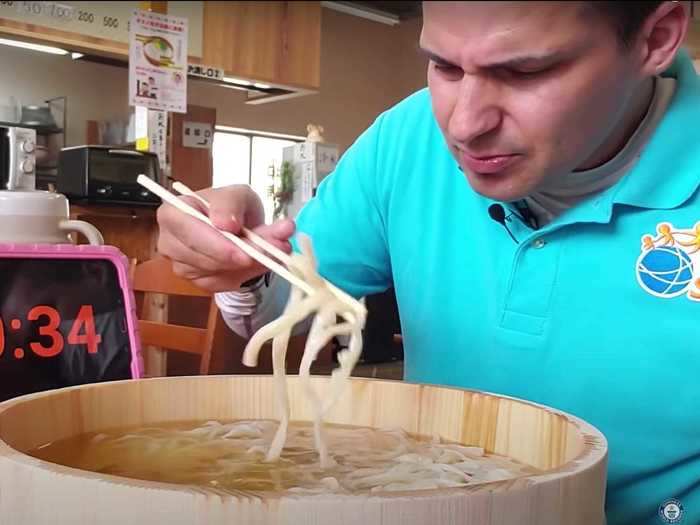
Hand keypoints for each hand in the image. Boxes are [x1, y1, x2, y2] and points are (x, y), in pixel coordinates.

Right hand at [156, 184, 294, 291]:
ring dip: (250, 264)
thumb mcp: (237, 193)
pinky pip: (226, 283)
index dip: (216, 244)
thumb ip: (232, 203)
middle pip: (203, 257)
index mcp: (172, 213)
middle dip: (240, 256)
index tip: (244, 251)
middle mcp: (171, 243)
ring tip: (274, 251)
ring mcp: (183, 266)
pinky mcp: (200, 282)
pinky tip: (259, 261)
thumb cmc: (231, 207)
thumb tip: (227, 223)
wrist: (239, 226)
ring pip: (218, 272)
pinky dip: (248, 273)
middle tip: (273, 251)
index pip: (187, 230)